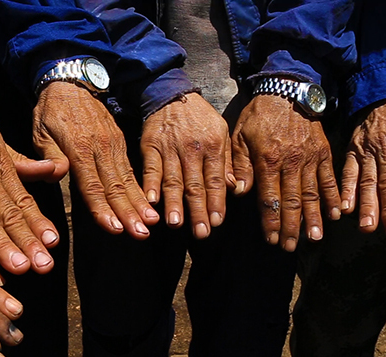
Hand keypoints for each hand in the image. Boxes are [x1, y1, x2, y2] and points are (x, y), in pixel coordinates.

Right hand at [0, 109, 59, 274]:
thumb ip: (23, 164)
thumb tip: (57, 169)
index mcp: (1, 165)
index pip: (23, 199)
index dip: (38, 223)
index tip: (53, 244)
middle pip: (9, 213)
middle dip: (27, 241)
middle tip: (43, 265)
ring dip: (2, 245)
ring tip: (18, 267)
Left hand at [33, 82, 159, 238]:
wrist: (72, 82)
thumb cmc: (50, 111)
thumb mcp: (40, 131)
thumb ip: (49, 155)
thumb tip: (59, 175)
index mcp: (78, 147)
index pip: (91, 185)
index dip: (103, 209)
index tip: (114, 228)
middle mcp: (101, 147)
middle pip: (115, 186)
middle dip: (128, 213)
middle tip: (140, 234)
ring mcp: (113, 144)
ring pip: (127, 180)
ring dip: (139, 204)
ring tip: (150, 224)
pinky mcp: (120, 142)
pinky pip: (130, 169)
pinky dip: (140, 189)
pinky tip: (148, 204)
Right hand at [140, 92, 230, 238]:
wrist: (172, 94)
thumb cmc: (200, 118)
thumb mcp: (222, 133)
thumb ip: (227, 162)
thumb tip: (235, 189)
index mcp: (214, 147)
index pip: (215, 180)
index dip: (216, 202)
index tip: (216, 222)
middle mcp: (193, 149)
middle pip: (195, 185)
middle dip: (197, 211)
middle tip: (200, 233)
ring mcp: (170, 148)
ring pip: (173, 179)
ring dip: (174, 203)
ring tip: (175, 223)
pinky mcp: (150, 145)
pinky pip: (150, 168)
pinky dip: (150, 184)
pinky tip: (151, 200)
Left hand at [232, 95, 340, 250]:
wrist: (288, 90)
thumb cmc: (258, 115)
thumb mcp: (239, 136)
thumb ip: (240, 165)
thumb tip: (239, 193)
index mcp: (268, 160)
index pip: (270, 198)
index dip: (272, 221)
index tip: (273, 239)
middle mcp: (291, 163)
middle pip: (292, 202)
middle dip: (291, 227)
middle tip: (290, 247)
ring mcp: (310, 158)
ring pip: (312, 194)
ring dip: (313, 219)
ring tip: (314, 239)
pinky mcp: (325, 153)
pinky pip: (330, 179)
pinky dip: (334, 197)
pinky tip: (337, 214)